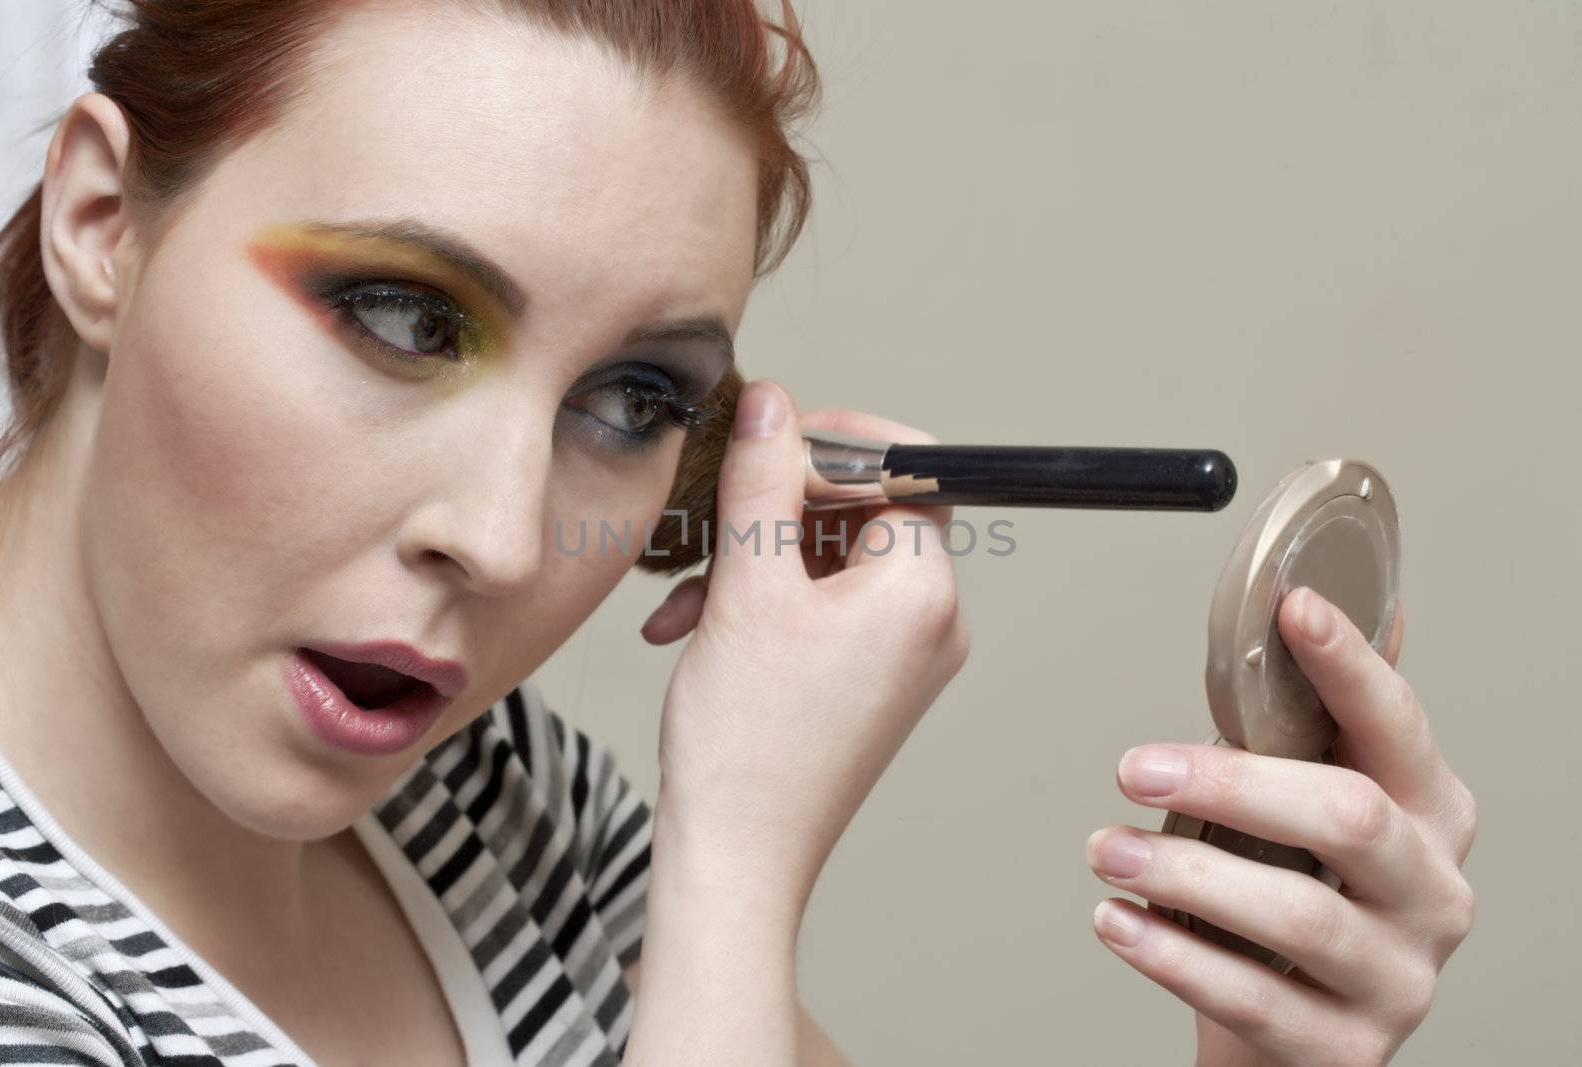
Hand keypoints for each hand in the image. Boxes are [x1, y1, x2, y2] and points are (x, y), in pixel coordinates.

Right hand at [640, 381, 969, 914]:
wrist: (736, 857)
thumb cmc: (747, 742)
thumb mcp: (745, 588)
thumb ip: (763, 482)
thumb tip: (772, 404)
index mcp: (920, 592)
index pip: (906, 468)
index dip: (836, 441)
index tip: (771, 438)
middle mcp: (931, 622)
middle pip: (864, 512)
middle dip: (776, 508)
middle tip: (714, 512)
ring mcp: (904, 656)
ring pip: (832, 561)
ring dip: (755, 558)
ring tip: (686, 589)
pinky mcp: (872, 682)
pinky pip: (825, 608)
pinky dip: (765, 601)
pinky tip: (694, 623)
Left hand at [1085, 588, 1476, 1065]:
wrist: (1299, 1037)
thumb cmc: (1298, 897)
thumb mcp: (1310, 804)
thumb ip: (1312, 717)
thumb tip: (1317, 600)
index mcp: (1429, 812)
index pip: (1397, 727)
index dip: (1350, 667)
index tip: (1293, 610)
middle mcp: (1431, 892)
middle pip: (1350, 820)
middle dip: (1232, 785)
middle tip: (1135, 768)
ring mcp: (1397, 976)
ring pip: (1297, 916)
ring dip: (1183, 875)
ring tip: (1105, 849)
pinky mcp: (1346, 1049)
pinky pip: (1251, 998)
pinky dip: (1170, 955)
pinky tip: (1116, 921)